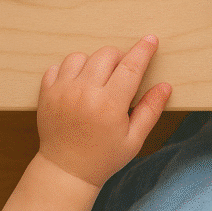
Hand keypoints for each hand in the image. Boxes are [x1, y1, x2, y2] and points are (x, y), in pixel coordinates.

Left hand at [36, 36, 171, 188]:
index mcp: (109, 106)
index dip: (143, 50)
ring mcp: (63, 92)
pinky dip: (69, 70)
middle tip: (119, 77)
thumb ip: (150, 110)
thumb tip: (165, 86)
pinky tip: (76, 85)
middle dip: (119, 59)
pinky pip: (58, 66)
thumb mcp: (134, 140)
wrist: (65, 172)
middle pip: (107, 54)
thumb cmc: (103, 157)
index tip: (150, 40)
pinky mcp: (47, 93)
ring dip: (92, 63)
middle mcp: (85, 94)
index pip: (131, 67)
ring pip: (82, 56)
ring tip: (96, 81)